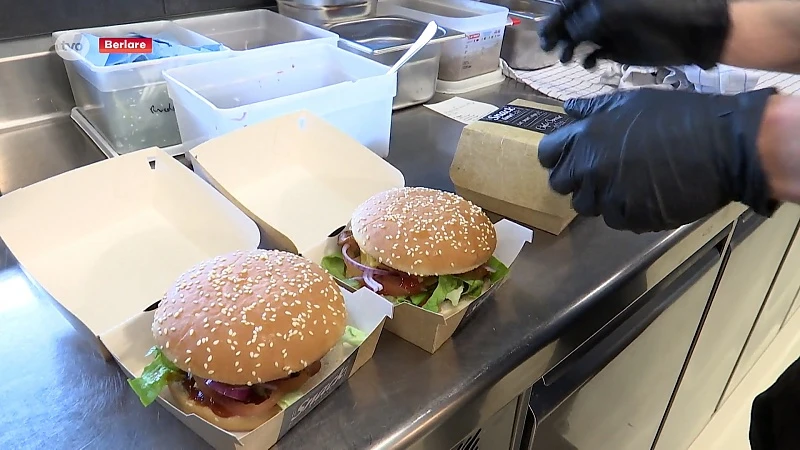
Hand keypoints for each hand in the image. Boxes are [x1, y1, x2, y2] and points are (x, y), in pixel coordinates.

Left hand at [538, 88, 777, 232]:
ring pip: (588, 206)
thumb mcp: (631, 102)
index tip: (570, 156)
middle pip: (561, 184)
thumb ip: (594, 109)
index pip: (547, 154)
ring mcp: (609, 196)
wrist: (722, 146)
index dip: (556, 156)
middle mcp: (590, 169)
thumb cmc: (678, 116)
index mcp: (586, 137)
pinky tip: (647, 195)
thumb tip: (568, 110)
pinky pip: (616, 219)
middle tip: (601, 171)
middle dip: (576, 179)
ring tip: (628, 182)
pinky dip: (626, 210)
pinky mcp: (630, 218)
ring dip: (601, 197)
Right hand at [539, 0, 730, 68]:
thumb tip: (567, 31)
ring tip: (565, 60)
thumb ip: (586, 20)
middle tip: (548, 49)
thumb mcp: (614, 12)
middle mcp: (603, 11)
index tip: (544, 34)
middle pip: (571, 20)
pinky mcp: (619, 49)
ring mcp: (611, 30)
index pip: (570, 4)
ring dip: (569, 48)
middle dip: (558, 34)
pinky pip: (595, 54)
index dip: (555, 17)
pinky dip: (588, 60)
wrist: (694, 32)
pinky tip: (587, 65)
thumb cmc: (658, 13)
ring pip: (580, 38)